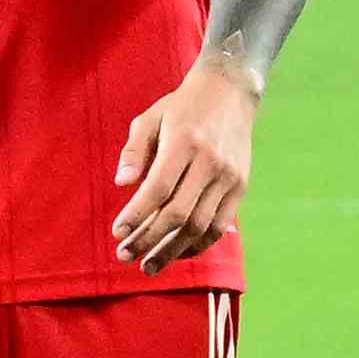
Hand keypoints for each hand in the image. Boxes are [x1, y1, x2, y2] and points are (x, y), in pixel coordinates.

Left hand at [111, 57, 259, 268]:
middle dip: (149, 239)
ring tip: (148, 265)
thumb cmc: (182, 106)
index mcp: (184, 142)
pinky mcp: (241, 186)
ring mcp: (229, 176)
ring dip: (172, 250)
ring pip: (200, 225)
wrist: (230, 92)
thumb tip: (122, 185)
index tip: (118, 233)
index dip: (137, 215)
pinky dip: (198, 244)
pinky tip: (177, 253)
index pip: (158, 189)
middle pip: (178, 213)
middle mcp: (210, 162)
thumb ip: (134, 151)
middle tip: (125, 255)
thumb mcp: (150, 119)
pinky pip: (220, 225)